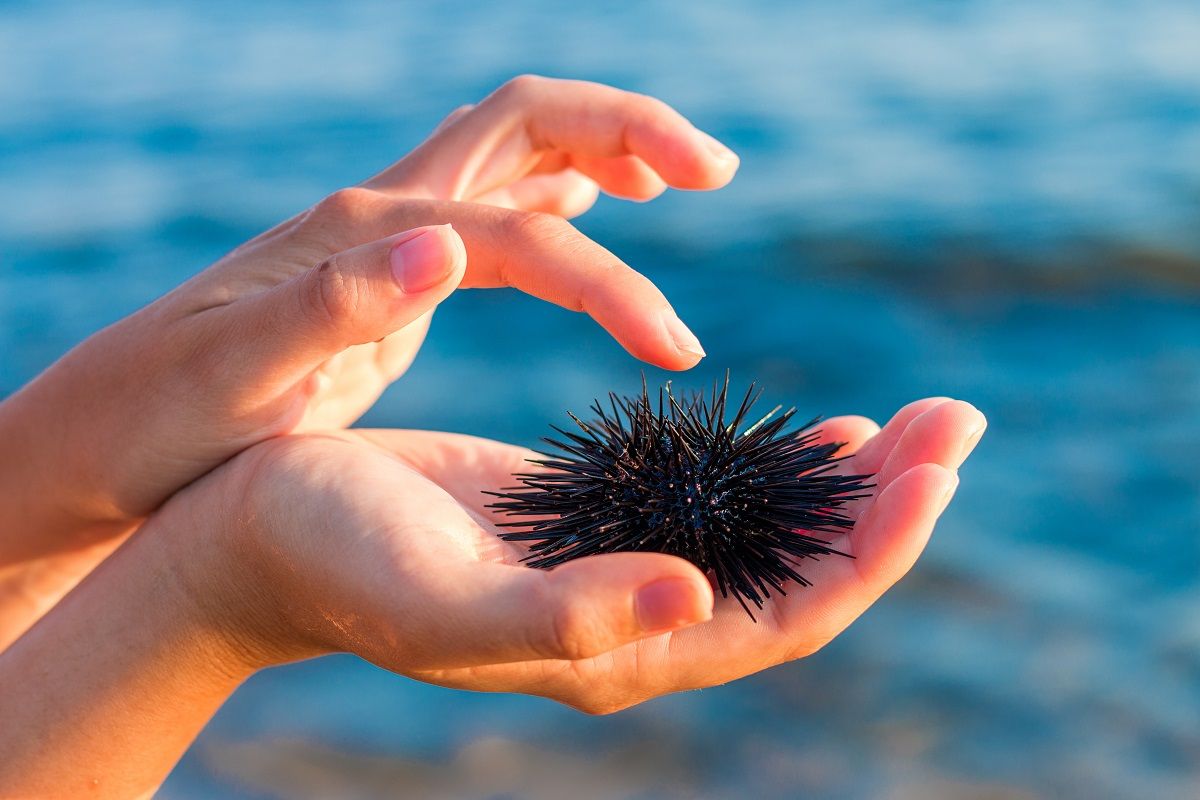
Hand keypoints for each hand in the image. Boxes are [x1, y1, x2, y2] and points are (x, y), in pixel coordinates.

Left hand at [0, 76, 737, 540]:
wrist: (114, 429)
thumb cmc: (168, 417)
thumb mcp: (240, 375)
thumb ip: (334, 306)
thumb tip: (447, 247)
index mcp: (367, 233)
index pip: (523, 226)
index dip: (612, 280)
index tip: (677, 352)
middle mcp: (387, 211)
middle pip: (528, 118)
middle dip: (632, 128)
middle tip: (717, 169)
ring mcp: (391, 233)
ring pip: (515, 151)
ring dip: (604, 146)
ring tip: (676, 177)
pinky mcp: (392, 267)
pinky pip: (494, 203)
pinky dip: (557, 191)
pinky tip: (587, 208)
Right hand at [199, 397, 985, 707]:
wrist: (263, 536)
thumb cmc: (335, 561)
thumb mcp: (442, 595)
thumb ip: (567, 615)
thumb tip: (697, 596)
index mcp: (617, 651)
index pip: (787, 616)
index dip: (871, 552)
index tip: (936, 471)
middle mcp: (636, 621)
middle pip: (800, 578)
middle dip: (887, 508)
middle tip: (957, 419)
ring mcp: (619, 570)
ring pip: (769, 542)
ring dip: (848, 488)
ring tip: (916, 424)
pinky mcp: (593, 519)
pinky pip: (716, 504)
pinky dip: (777, 470)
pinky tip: (817, 438)